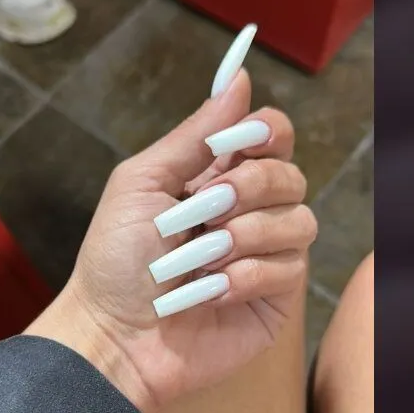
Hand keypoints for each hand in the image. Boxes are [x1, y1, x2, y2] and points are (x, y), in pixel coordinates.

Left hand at [26, 70, 315, 412]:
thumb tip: (239, 79)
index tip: (241, 139)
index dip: (266, 131)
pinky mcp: (275, 297)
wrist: (113, 333)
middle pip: (291, 174)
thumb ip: (193, 136)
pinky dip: (245, 278)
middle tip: (205, 210)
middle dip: (248, 189)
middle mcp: (249, 210)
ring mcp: (266, 254)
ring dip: (245, 237)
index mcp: (217, 176)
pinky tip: (209, 292)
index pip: (271, 137)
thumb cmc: (116, 260)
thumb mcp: (142, 184)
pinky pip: (289, 269)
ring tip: (202, 259)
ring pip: (300, 221)